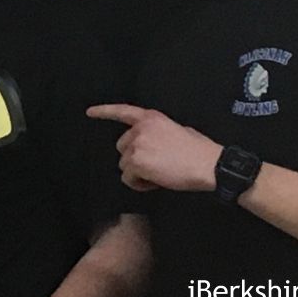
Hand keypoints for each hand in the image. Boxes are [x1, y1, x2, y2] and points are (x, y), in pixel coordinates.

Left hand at [87, 104, 221, 192]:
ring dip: (138, 173)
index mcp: (151, 118)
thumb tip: (157, 142)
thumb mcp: (178, 129)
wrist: (208, 164)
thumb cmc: (199, 150)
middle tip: (156, 166)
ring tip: (159, 174)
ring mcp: (136, 145)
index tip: (89, 112)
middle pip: (122, 147)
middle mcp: (140, 128)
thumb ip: (159, 132)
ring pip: (124, 165)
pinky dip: (140, 184)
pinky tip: (156, 182)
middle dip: (135, 158)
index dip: (104, 112)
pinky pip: (128, 179)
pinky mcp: (136, 162)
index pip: (123, 111)